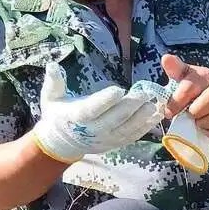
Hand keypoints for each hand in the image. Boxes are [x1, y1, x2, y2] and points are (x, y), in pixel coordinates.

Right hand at [33, 62, 161, 163]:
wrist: (62, 143)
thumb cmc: (57, 114)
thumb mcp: (50, 97)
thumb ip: (53, 82)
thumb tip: (51, 65)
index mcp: (77, 117)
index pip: (93, 109)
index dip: (106, 100)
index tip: (119, 90)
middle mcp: (93, 131)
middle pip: (115, 119)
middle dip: (131, 106)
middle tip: (146, 93)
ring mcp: (106, 139)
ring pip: (127, 129)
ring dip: (143, 118)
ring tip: (156, 104)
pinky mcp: (115, 143)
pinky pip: (132, 136)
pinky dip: (146, 128)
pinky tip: (158, 116)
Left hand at [161, 54, 208, 142]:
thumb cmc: (199, 90)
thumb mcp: (186, 77)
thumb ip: (176, 69)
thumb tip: (166, 58)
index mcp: (204, 76)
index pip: (191, 86)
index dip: (178, 101)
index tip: (169, 112)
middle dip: (196, 111)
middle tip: (188, 116)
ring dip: (207, 123)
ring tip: (198, 125)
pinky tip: (207, 132)